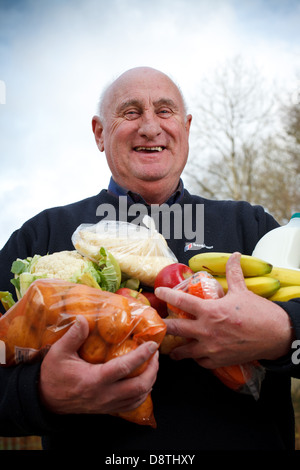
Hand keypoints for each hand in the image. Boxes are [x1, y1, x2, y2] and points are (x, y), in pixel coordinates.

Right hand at [39, 316, 158, 414]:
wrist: (45, 400)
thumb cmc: (52, 375)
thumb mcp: (58, 353)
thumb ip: (72, 336)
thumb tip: (83, 319)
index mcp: (94, 380)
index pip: (125, 368)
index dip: (142, 356)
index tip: (152, 345)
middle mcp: (104, 395)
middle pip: (139, 387)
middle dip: (153, 370)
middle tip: (156, 354)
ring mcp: (107, 404)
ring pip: (138, 398)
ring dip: (150, 381)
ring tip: (153, 365)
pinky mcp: (107, 408)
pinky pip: (131, 405)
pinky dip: (142, 394)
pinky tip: (144, 383)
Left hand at [155, 252, 294, 368]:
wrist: (277, 335)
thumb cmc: (259, 313)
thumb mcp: (242, 290)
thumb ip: (233, 273)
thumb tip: (233, 255)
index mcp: (210, 311)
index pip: (180, 302)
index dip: (166, 295)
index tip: (158, 292)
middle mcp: (206, 330)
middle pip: (174, 328)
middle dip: (163, 326)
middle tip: (158, 323)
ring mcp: (211, 348)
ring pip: (183, 351)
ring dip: (175, 347)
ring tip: (170, 346)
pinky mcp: (218, 361)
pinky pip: (199, 362)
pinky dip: (195, 357)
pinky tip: (194, 354)